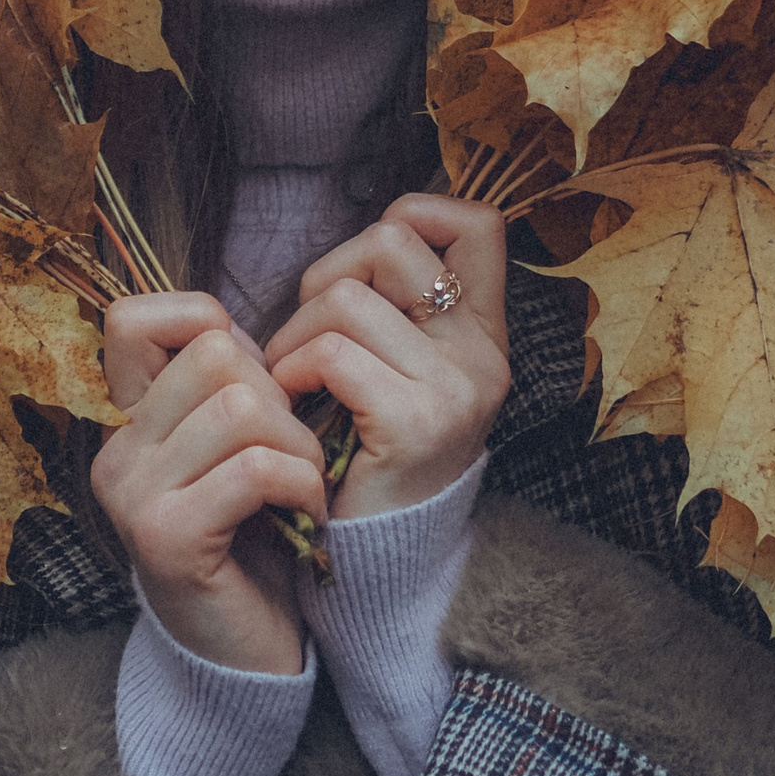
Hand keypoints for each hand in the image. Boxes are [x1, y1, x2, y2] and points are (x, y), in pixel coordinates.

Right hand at [91, 292, 326, 673]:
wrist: (246, 659)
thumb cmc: (254, 541)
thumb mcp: (234, 448)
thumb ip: (226, 387)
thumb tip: (242, 328)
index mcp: (126, 421)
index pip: (132, 317)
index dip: (203, 321)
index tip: (253, 381)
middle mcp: (116, 452)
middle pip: (213, 354)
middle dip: (278, 395)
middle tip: (292, 453)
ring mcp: (133, 495)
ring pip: (241, 406)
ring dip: (299, 445)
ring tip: (304, 487)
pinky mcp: (167, 538)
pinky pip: (256, 468)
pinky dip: (301, 487)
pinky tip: (304, 519)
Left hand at [264, 195, 510, 520]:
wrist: (379, 559)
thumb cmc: (367, 451)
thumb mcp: (398, 369)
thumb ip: (394, 307)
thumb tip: (355, 246)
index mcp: (482, 331)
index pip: (476, 222)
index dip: (413, 216)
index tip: (367, 272)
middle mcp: (482, 354)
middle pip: (392, 241)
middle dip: (329, 274)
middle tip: (311, 333)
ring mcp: (455, 389)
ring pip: (345, 300)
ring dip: (294, 333)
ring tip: (292, 375)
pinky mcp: (415, 424)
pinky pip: (330, 353)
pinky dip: (292, 369)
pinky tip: (292, 399)